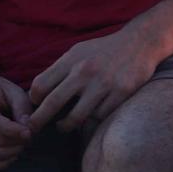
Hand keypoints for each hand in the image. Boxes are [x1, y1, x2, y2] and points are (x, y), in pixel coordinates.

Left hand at [27, 27, 158, 133]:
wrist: (139, 42)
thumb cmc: (104, 50)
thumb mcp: (79, 51)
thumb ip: (61, 70)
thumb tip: (38, 92)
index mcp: (72, 59)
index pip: (41, 84)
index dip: (34, 101)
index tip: (34, 108)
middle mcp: (85, 71)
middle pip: (53, 103)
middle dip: (39, 120)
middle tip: (33, 129)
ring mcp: (103, 83)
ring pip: (76, 116)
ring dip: (66, 126)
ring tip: (64, 126)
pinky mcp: (121, 93)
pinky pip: (100, 116)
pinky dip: (94, 118)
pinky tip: (92, 113)